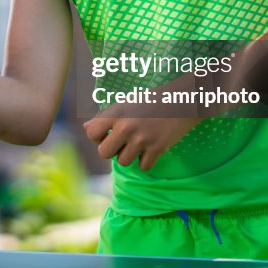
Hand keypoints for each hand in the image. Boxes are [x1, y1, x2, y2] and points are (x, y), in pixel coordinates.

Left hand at [83, 103, 201, 170]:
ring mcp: (142, 138)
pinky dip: (146, 161)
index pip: (91, 134)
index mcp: (116, 112)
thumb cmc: (151, 101)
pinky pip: (143, 167)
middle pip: (104, 153)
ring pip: (123, 162)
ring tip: (138, 144)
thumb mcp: (125, 104)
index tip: (108, 134)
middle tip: (122, 143)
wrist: (181, 100)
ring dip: (129, 156)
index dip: (98, 137)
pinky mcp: (157, 148)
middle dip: (111, 151)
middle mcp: (126, 126)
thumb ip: (105, 117)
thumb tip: (85, 128)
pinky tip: (150, 149)